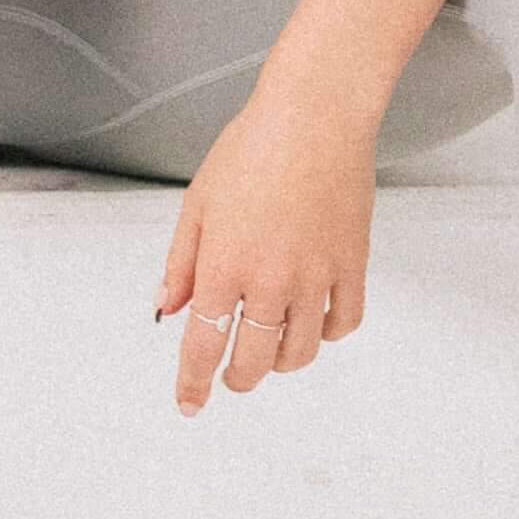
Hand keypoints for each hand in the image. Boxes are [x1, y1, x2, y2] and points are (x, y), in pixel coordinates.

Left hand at [155, 79, 374, 414]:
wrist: (315, 115)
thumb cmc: (252, 147)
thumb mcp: (199, 202)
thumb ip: (182, 263)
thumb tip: (167, 310)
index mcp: (224, 264)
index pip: (204, 344)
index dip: (194, 383)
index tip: (190, 403)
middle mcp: (270, 278)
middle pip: (253, 361)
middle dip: (237, 378)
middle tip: (230, 376)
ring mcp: (315, 275)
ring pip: (299, 352)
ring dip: (280, 363)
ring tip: (270, 350)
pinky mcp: (351, 264)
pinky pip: (343, 323)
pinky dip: (326, 335)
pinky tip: (312, 324)